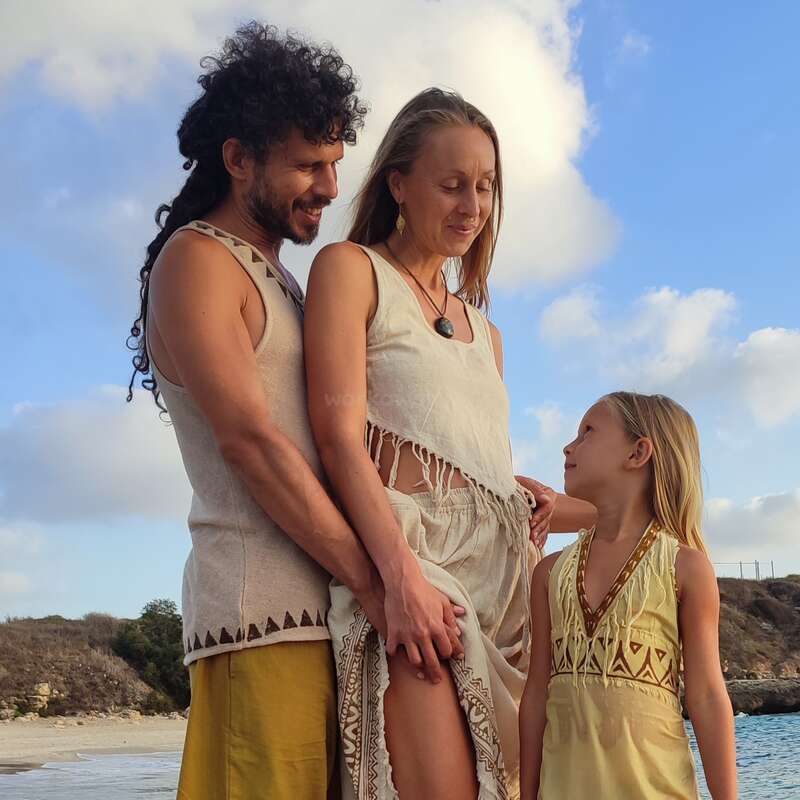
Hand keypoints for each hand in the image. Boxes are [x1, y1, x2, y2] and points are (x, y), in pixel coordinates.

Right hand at [383, 560, 465, 683]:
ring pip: (414, 660)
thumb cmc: (424, 590)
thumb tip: (459, 629)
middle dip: (436, 673)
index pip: (446, 650)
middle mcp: (423, 634)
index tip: (447, 657)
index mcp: (437, 627)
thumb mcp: (442, 601)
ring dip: (418, 666)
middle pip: (432, 661)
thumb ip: (451, 616)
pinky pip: (394, 651)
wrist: (402, 582)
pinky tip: (399, 653)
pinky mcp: (394, 633)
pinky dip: (397, 654)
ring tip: (420, 670)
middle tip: (436, 680)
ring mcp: (408, 635)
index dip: (448, 655)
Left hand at [515, 475, 556, 548]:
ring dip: (539, 534)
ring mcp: (546, 513)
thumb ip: (533, 488)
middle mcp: (548, 504)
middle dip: (539, 527)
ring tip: (534, 542)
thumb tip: (545, 498)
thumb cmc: (517, 482)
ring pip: (546, 525)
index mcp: (547, 493)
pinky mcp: (542, 520)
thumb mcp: (523, 481)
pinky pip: (544, 530)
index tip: (531, 522)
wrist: (515, 485)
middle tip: (531, 535)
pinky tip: (538, 545)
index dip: (540, 515)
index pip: (548, 505)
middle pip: (547, 518)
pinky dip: (541, 538)